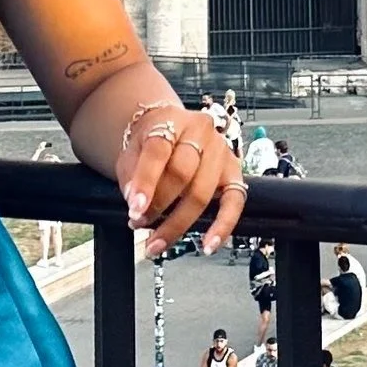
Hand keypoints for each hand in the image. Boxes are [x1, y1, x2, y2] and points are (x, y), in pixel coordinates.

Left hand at [121, 111, 244, 259]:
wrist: (170, 131)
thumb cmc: (151, 144)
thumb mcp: (132, 152)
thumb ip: (132, 177)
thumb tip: (137, 206)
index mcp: (172, 120)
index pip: (158, 150)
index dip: (145, 182)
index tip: (135, 209)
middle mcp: (202, 132)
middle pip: (182, 173)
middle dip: (158, 205)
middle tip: (139, 224)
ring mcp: (221, 152)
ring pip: (202, 193)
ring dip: (178, 223)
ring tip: (157, 242)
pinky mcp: (235, 172)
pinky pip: (235, 203)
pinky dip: (223, 227)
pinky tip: (209, 245)